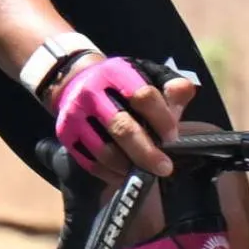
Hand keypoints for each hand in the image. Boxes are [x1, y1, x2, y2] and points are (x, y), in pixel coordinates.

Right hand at [49, 53, 193, 178]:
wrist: (75, 81)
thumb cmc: (121, 83)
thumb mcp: (147, 75)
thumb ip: (169, 85)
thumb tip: (183, 90)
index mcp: (116, 73)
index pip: (143, 96)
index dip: (162, 119)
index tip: (172, 137)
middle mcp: (91, 92)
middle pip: (121, 126)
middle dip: (146, 152)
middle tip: (164, 168)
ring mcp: (75, 115)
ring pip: (104, 149)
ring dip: (128, 166)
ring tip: (144, 173)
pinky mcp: (65, 134)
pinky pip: (89, 161)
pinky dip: (109, 173)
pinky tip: (124, 175)